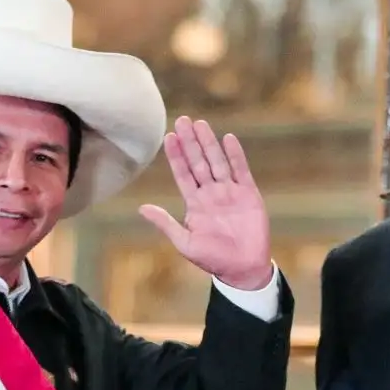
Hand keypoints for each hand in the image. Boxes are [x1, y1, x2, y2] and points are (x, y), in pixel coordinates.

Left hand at [139, 117, 274, 290]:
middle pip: (199, 162)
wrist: (243, 269)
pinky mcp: (249, 195)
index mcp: (195, 203)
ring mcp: (230, 192)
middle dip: (190, 142)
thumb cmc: (213, 259)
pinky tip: (228, 139)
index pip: (183, 174)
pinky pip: (241, 170)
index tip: (168, 137)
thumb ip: (165, 223)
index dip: (176, 156)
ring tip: (200, 123)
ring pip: (217, 161)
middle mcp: (211, 194)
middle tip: (182, 120)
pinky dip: (235, 155)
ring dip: (209, 143)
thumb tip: (141, 209)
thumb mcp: (185, 242)